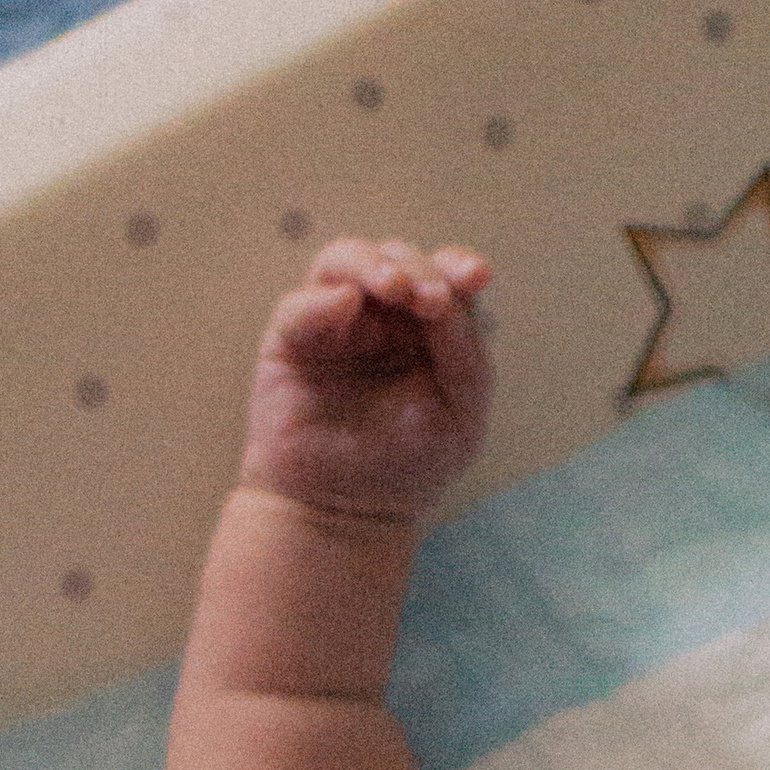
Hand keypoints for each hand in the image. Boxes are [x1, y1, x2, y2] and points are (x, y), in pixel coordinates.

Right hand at [238, 237, 492, 523]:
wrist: (345, 510)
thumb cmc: (408, 466)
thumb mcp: (460, 416)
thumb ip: (465, 355)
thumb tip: (437, 296)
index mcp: (429, 331)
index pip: (445, 278)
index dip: (458, 266)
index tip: (476, 276)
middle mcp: (383, 317)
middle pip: (398, 259)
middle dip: (419, 269)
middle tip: (432, 301)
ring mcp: (337, 322)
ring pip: (346, 260)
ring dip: (372, 264)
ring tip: (395, 288)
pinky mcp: (293, 338)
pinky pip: (302, 303)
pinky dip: (324, 300)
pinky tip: (347, 307)